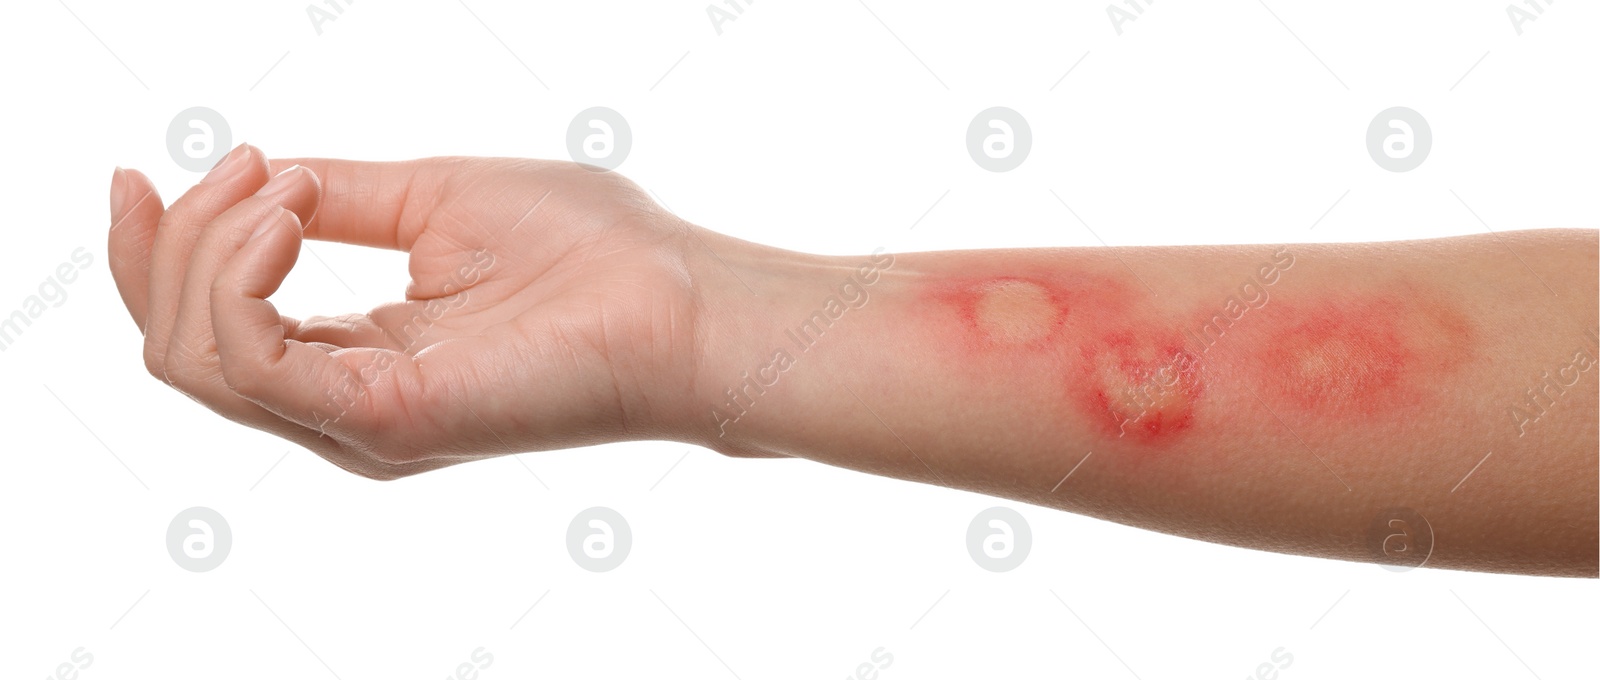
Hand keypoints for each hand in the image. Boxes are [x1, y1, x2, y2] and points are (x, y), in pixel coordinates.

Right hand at [108, 147, 705, 478]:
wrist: (682, 298)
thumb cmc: (592, 250)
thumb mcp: (436, 198)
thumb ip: (336, 198)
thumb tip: (251, 176)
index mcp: (357, 356)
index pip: (209, 327)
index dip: (158, 250)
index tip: (148, 170)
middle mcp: (344, 404)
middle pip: (180, 345)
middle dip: (173, 242)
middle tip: (244, 165)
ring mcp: (360, 424)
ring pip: (195, 357)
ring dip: (206, 248)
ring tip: (278, 188)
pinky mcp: (387, 421)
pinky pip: (251, 364)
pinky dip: (240, 275)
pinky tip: (287, 217)